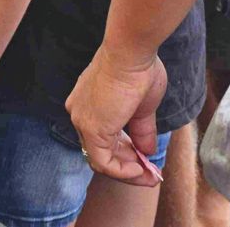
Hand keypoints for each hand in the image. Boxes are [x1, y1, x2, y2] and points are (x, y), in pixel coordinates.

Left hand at [67, 45, 167, 185]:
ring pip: (101, 159)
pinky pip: (104, 162)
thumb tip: (147, 151)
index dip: (124, 152)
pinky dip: (123, 171)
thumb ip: (141, 131)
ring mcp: (83, 121)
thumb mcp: (142, 107)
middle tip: (150, 174)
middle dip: (128, 165)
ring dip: (127, 171)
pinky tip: (140, 170)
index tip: (144, 161)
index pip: (101, 136)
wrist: (131, 54)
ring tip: (149, 175)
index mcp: (87, 102)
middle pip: (100, 150)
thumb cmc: (138, 70)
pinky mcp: (92, 130)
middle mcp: (79, 112)